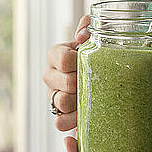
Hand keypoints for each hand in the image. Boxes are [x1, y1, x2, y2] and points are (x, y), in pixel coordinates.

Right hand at [42, 15, 90, 130]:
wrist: (101, 76)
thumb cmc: (95, 56)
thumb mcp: (92, 39)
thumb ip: (87, 28)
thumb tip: (83, 35)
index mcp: (56, 55)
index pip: (64, 59)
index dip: (78, 63)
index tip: (89, 62)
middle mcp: (50, 75)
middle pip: (65, 82)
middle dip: (82, 83)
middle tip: (96, 81)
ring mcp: (53, 96)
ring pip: (61, 103)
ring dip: (78, 102)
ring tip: (91, 98)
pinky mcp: (58, 115)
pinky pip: (59, 123)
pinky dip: (72, 121)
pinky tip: (84, 116)